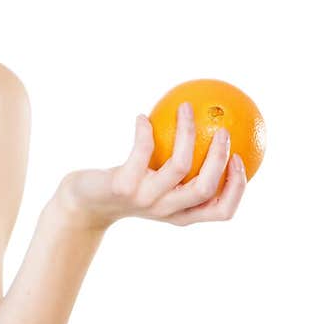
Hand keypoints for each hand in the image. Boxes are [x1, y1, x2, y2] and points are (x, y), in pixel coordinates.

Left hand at [55, 102, 247, 229]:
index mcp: (181, 215)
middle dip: (219, 157)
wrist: (84, 204)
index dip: (237, 188)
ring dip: (187, 132)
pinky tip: (142, 117)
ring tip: (185, 108)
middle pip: (205, 188)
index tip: (240, 159)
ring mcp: (145, 200)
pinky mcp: (124, 186)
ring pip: (180, 166)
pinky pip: (142, 151)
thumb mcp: (155, 186)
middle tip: (223, 129)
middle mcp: (166, 211)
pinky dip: (144, 131)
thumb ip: (180, 171)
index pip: (220, 211)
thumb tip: (209, 134)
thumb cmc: (126, 189)